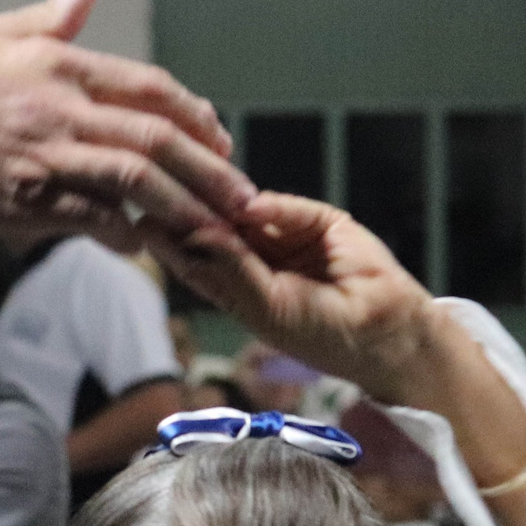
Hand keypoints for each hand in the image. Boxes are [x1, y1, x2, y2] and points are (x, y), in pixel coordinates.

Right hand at [0, 0, 251, 248]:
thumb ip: (45, 18)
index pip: (148, 88)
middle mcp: (59, 107)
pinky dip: (122, 230)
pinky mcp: (20, 201)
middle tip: (242, 198)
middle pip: (157, 137)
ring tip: (215, 231)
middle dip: (210, 170)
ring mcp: (42, 155)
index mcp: (56, 63)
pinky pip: (89, 217)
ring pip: (136, 179)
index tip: (218, 139)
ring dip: (184, 207)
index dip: (193, 115)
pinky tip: (139, 243)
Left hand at [144, 193, 436, 402]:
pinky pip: (291, 209)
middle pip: (218, 229)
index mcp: (237, 284)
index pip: (196, 258)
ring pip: (250, 214)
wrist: (381, 334)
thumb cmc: (319, 334)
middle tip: (160, 194)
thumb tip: (198, 232)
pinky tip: (249, 208)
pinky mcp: (321, 221)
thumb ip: (232, 270)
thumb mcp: (264, 307)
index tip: (143, 225)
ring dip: (227, 203)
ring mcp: (288, 236)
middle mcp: (258, 256)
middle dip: (193, 214)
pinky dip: (271, 207)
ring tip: (198, 191)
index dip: (172, 243)